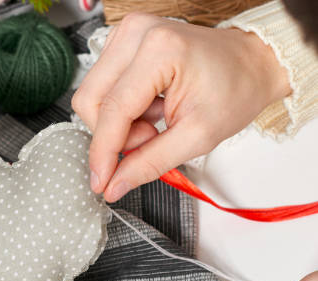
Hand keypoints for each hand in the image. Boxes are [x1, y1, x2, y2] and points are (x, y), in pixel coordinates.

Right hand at [72, 13, 291, 201]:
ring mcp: (127, 34)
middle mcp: (136, 34)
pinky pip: (102, 89)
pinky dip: (122, 110)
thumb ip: (150, 163)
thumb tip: (114, 185)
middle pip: (90, 101)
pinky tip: (150, 108)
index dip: (103, 152)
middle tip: (150, 139)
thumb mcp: (198, 137)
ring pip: (93, 97)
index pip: (113, 110)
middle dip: (113, 135)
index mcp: (160, 50)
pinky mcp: (123, 42)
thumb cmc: (235, 89)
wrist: (250, 63)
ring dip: (118, 123)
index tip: (101, 182)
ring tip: (156, 121)